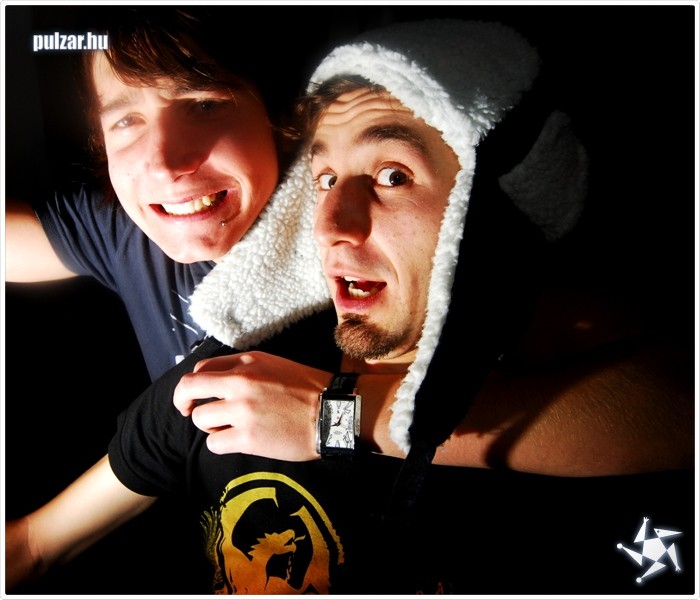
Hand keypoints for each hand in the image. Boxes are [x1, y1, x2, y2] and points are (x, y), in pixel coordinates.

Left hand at [173, 351, 331, 460]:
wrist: (334, 412)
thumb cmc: (309, 390)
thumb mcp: (275, 365)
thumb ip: (245, 370)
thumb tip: (218, 382)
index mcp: (247, 362)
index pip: (201, 368)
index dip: (193, 385)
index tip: (196, 396)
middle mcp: (240, 382)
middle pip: (189, 389)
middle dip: (183, 402)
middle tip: (188, 412)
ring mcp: (243, 410)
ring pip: (200, 419)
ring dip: (210, 427)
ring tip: (227, 430)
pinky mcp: (248, 437)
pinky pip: (214, 443)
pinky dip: (221, 444)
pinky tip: (237, 442)